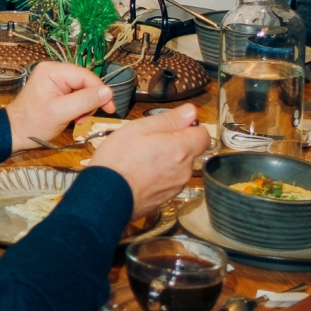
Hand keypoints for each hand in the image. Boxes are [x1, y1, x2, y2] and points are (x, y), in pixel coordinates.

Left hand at [5, 62, 116, 151]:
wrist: (15, 133)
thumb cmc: (34, 123)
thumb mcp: (62, 112)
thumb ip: (85, 100)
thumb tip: (108, 92)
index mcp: (53, 71)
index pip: (85, 76)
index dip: (100, 91)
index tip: (111, 108)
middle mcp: (54, 71)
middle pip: (85, 82)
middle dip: (89, 101)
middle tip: (84, 119)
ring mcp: (54, 81)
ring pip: (82, 90)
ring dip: (84, 107)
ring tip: (77, 120)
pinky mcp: (55, 91)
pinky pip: (75, 96)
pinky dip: (78, 108)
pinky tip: (73, 118)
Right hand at [89, 104, 209, 218]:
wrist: (106, 196)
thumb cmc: (120, 159)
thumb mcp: (140, 128)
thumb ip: (169, 119)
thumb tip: (190, 111)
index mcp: (181, 149)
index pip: (203, 136)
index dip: (191, 127)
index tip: (174, 125)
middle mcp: (183, 170)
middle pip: (189, 152)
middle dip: (175, 144)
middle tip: (149, 140)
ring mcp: (175, 187)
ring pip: (178, 167)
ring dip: (166, 160)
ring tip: (140, 158)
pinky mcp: (165, 199)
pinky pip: (168, 181)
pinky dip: (158, 175)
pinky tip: (139, 173)